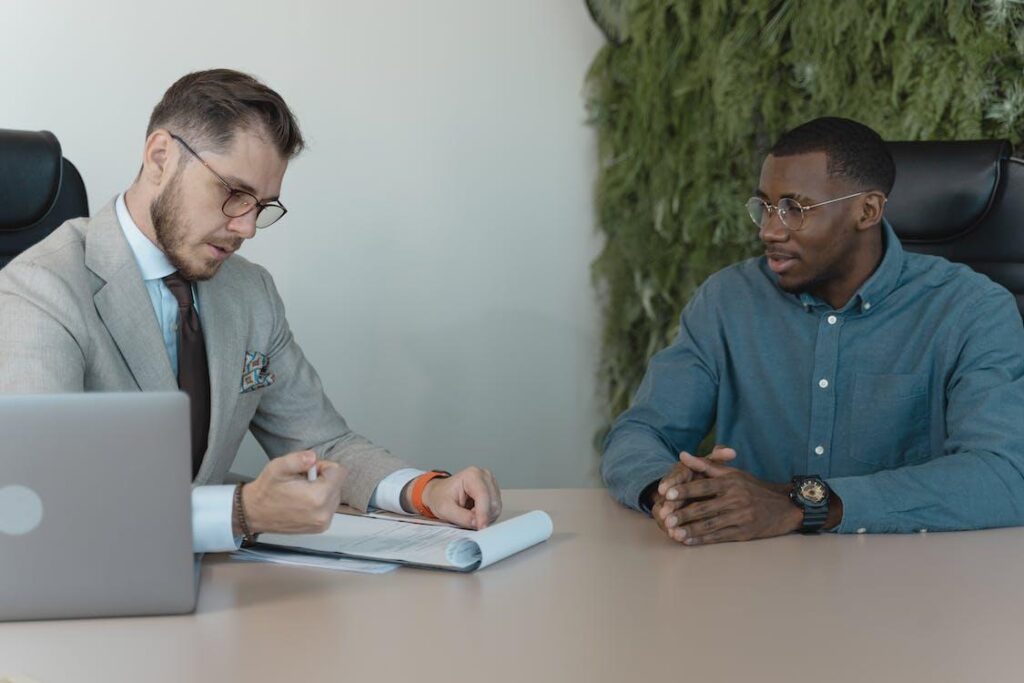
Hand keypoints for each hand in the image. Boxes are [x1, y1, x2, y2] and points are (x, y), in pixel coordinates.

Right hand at [241, 450, 346, 534]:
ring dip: (322, 490)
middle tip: (302, 481)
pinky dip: (320, 501)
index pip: (339, 472)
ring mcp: (323, 522)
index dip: (323, 466)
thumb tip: (313, 457)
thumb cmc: (266, 491)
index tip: (309, 470)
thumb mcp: (277, 468)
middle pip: (338, 484)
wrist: (254, 513)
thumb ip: (298, 459)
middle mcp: (324, 513)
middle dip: (323, 478)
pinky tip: (303, 501)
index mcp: (318, 497)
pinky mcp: (321, 527)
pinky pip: (330, 506)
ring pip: (335, 495)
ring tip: (301, 492)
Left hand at [420, 466, 501, 529]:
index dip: (483, 514)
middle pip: (493, 503)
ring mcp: (491, 483)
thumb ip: (462, 517)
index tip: (480, 527)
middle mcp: (485, 476)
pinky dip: (486, 515)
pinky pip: (495, 509)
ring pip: (496, 507)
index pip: (483, 496)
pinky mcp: (493, 492)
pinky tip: (474, 513)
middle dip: (482, 516)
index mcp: (472, 475)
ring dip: (484, 517)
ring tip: (468, 514)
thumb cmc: (440, 497)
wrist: (439, 493)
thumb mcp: (445, 509)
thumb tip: (477, 523)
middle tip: (468, 520)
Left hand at [662, 452, 799, 544]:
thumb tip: (682, 455)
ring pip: (710, 524)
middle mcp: (735, 499)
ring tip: (672, 532)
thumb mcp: (733, 472)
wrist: (784, 507)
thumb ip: (706, 465)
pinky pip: (719, 537)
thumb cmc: (753, 487)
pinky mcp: (744, 533)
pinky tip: (688, 540)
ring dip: (689, 530)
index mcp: (731, 482)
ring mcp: (740, 517)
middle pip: (704, 507)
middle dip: (682, 514)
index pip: (703, 486)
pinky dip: (702, 539)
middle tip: (664, 518)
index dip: (684, 490)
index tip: (666, 493)